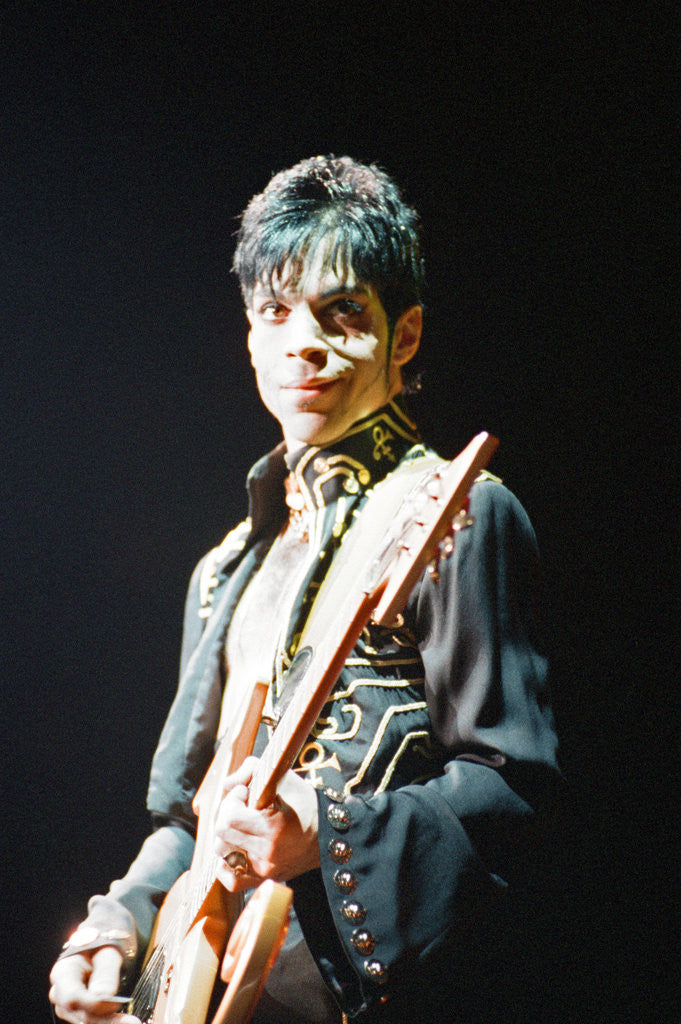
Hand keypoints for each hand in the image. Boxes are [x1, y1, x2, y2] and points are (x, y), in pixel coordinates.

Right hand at [49, 947, 139, 1023]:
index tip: (116, 1004)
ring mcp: (69, 1005)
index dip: (93, 1004)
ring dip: (109, 1022)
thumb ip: (105, 972)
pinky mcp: (81, 1012)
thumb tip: (103, 996)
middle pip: (80, 1013)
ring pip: (87, 1021)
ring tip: (131, 1022)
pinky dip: (109, 1021)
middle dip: (106, 1020)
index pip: (72, 996)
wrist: (101, 947)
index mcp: (63, 972)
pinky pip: (93, 1021)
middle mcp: (61, 993)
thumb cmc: (102, 944)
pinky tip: (124, 1021)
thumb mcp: (107, 951)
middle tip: (132, 1022)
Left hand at [214, 756, 319, 891]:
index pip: (229, 818)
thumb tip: (228, 783)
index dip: (232, 800)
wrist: (326, 834)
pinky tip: (236, 847)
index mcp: (273, 827)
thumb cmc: (304, 803)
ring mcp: (264, 869)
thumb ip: (250, 769)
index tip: (245, 793)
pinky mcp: (263, 879)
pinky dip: (226, 863)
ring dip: (226, 836)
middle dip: (227, 814)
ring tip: (241, 826)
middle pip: (222, 834)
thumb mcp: (283, 778)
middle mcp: (267, 852)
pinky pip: (230, 879)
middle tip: (242, 807)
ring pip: (222, 854)